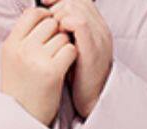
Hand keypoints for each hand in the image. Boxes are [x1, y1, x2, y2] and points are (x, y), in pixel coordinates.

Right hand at [0, 7, 77, 126]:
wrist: (23, 120)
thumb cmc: (21, 90)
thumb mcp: (12, 60)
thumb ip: (23, 39)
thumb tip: (41, 15)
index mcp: (11, 44)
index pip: (32, 14)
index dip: (45, 16)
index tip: (50, 27)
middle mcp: (22, 49)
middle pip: (50, 23)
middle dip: (57, 33)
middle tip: (55, 50)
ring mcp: (37, 60)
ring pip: (62, 36)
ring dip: (65, 46)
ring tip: (58, 61)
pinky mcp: (53, 71)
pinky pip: (70, 50)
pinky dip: (72, 57)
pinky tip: (66, 67)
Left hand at [47, 0, 112, 118]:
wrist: (92, 100)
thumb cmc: (78, 77)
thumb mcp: (74, 48)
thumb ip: (67, 31)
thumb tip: (48, 16)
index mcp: (97, 26)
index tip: (46, 3)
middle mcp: (100, 28)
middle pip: (76, 0)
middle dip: (58, 7)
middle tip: (48, 22)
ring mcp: (98, 38)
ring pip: (76, 7)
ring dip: (59, 14)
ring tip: (52, 30)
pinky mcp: (92, 49)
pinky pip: (79, 23)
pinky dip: (65, 23)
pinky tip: (58, 33)